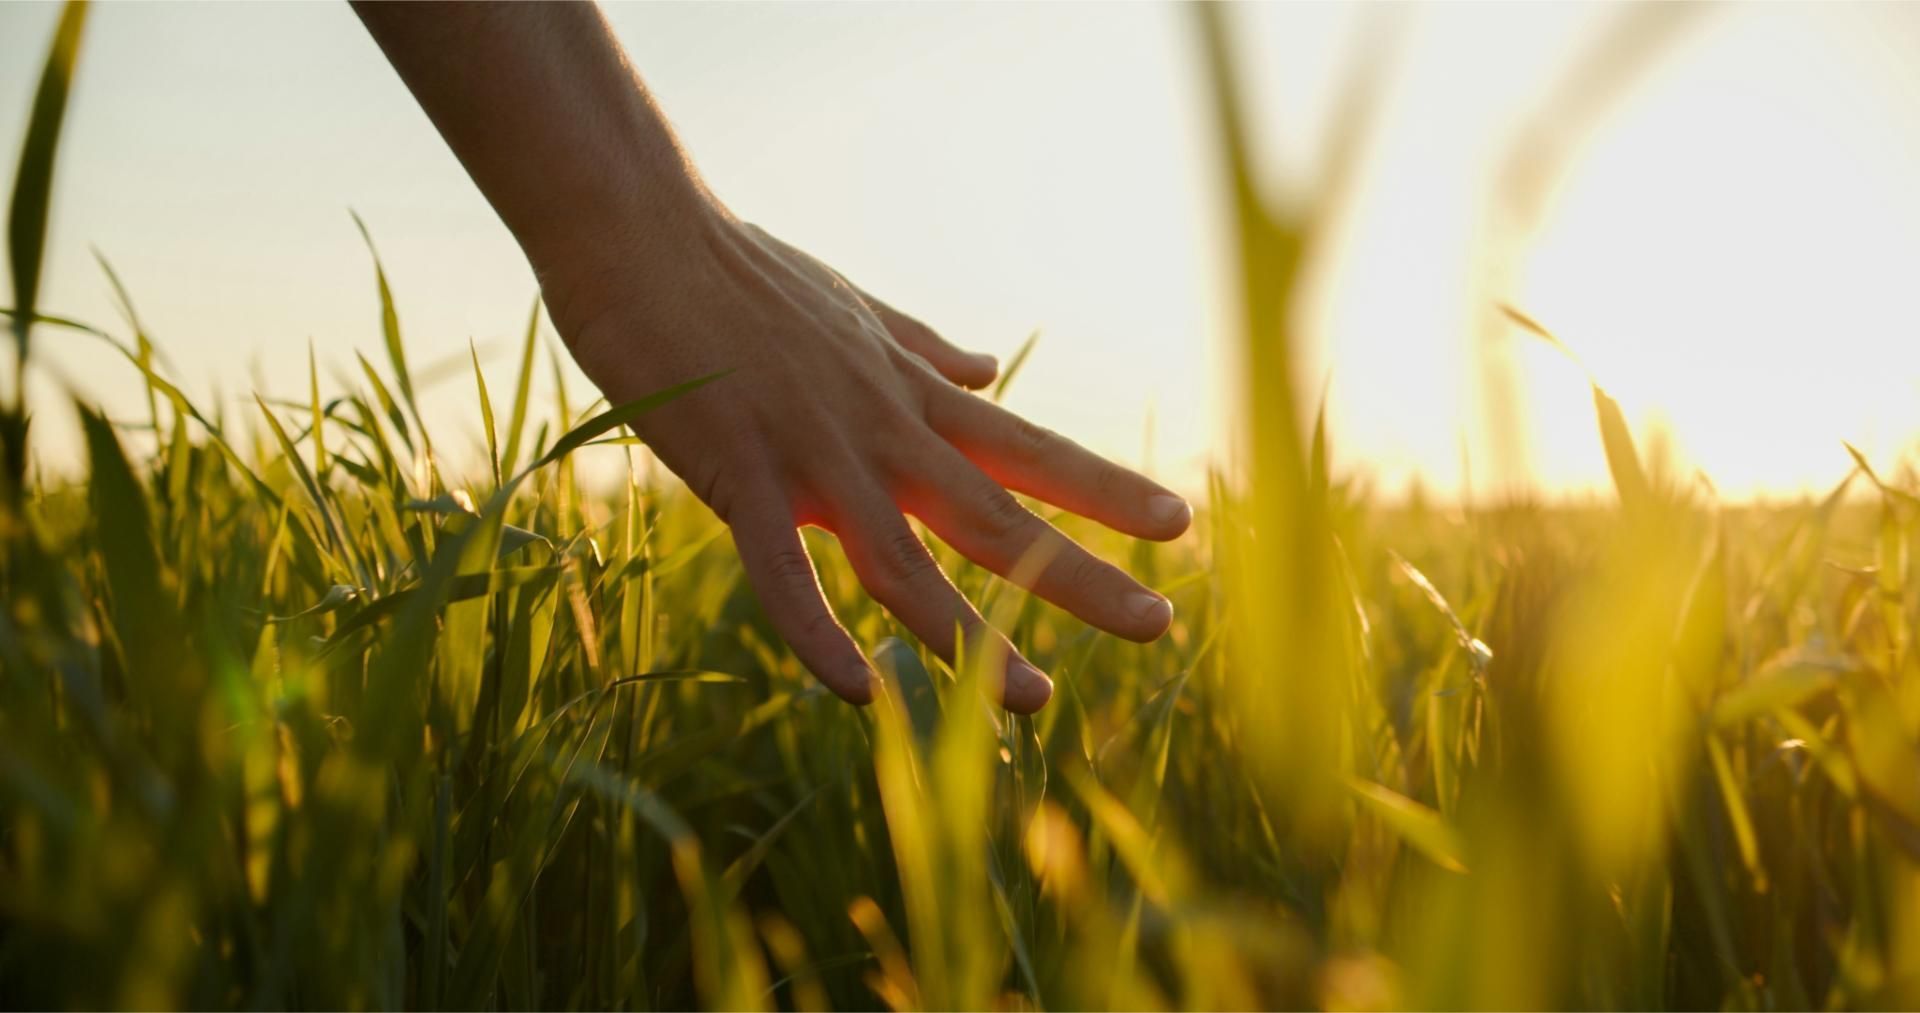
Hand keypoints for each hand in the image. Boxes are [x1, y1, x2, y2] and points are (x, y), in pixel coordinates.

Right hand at [546, 209, 1190, 712]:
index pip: (1028, 449)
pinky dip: (820, 636)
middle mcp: (882, 429)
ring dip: (971, 638)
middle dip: (1080, 575)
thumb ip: (923, 347)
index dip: (1105, 490)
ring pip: (906, 564)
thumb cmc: (740, 271)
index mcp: (909, 394)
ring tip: (1036, 700)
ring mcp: (813, 454)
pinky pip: (782, 575)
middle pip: (997, 514)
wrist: (644, 232)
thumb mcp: (854, 308)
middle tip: (1159, 624)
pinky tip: (859, 693)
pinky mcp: (738, 473)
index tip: (1177, 523)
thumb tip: (988, 367)